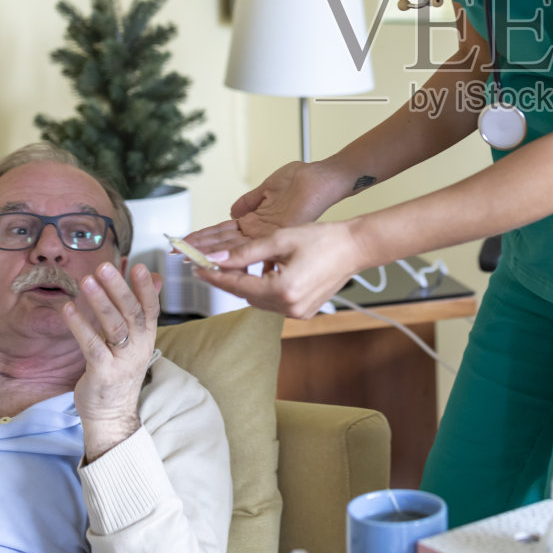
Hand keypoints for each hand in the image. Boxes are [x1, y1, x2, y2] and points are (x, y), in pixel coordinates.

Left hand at [63, 261, 159, 461]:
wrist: (112, 415)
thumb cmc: (119, 373)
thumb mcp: (135, 342)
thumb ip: (138, 311)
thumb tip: (155, 278)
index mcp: (147, 338)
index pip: (151, 308)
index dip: (146, 288)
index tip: (139, 266)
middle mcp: (138, 348)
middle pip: (132, 313)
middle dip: (119, 288)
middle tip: (104, 266)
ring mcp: (122, 361)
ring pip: (114, 327)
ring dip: (100, 302)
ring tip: (86, 281)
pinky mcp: (103, 372)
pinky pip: (91, 345)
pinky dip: (79, 325)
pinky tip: (68, 308)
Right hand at [183, 159, 354, 275]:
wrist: (322, 178)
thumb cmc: (300, 180)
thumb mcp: (267, 188)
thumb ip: (248, 201)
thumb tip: (232, 212)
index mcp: (255, 222)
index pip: (221, 232)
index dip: (201, 237)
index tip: (180, 242)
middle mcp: (259, 233)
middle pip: (223, 244)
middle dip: (198, 249)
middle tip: (176, 255)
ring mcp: (268, 236)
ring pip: (233, 248)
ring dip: (210, 252)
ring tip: (190, 258)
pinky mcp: (279, 235)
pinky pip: (252, 246)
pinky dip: (233, 252)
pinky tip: (217, 259)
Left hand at [189, 220, 367, 319]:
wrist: (356, 248)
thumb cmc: (324, 239)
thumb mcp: (281, 239)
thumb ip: (246, 252)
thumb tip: (216, 257)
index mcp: (283, 290)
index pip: (237, 286)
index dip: (213, 276)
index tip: (196, 268)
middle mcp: (289, 308)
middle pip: (246, 295)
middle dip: (228, 279)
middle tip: (210, 265)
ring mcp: (297, 313)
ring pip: (258, 301)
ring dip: (245, 285)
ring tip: (232, 268)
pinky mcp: (303, 312)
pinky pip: (273, 303)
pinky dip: (262, 290)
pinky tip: (259, 275)